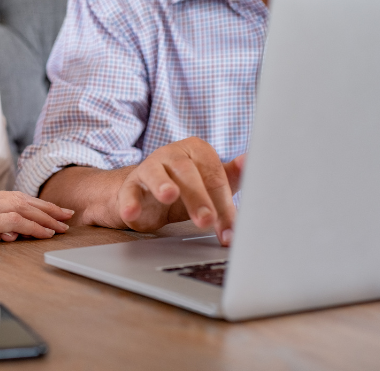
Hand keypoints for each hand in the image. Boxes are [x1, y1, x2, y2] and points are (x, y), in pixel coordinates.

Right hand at [0, 185, 72, 249]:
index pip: (4, 197)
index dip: (27, 203)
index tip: (43, 210)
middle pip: (18, 198)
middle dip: (44, 206)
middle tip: (64, 214)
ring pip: (21, 207)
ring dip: (44, 216)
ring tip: (62, 225)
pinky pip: (13, 221)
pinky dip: (32, 226)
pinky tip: (45, 233)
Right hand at [116, 138, 243, 244]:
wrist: (148, 195)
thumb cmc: (186, 187)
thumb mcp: (210, 183)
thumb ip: (231, 175)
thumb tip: (250, 162)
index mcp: (197, 150)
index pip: (214, 174)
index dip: (224, 203)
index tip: (230, 229)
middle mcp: (172, 153)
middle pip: (187, 172)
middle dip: (198, 197)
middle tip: (207, 220)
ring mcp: (149, 167)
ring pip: (156, 173)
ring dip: (162, 184)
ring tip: (169, 195)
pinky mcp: (130, 184)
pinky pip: (129, 191)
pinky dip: (129, 202)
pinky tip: (131, 212)